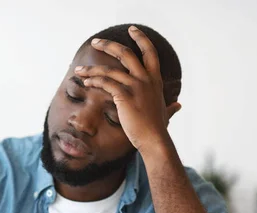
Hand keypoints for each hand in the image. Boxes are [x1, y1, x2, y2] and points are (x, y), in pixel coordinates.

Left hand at [74, 25, 181, 153]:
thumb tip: (178, 106)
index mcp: (155, 80)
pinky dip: (95, 81)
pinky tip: (87, 82)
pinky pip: (106, 83)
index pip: (150, 52)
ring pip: (109, 70)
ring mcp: (135, 86)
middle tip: (95, 42)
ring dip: (91, 69)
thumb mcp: (166, 113)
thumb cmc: (158, 128)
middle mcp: (146, 79)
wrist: (154, 139)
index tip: (131, 29)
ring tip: (79, 70)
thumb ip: (171, 107)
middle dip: (108, 45)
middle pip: (126, 53)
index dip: (141, 38)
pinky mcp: (124, 96)